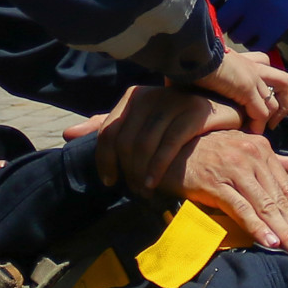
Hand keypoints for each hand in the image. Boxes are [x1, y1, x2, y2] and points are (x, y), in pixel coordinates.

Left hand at [63, 84, 245, 192]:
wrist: (221, 112)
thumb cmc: (176, 122)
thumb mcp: (140, 123)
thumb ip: (107, 128)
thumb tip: (66, 135)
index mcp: (133, 97)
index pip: (108, 132)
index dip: (104, 160)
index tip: (109, 181)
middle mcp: (150, 96)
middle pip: (125, 142)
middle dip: (125, 171)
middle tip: (132, 191)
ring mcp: (172, 102)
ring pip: (144, 145)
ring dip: (140, 175)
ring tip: (144, 191)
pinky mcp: (194, 112)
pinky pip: (168, 145)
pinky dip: (158, 168)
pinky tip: (155, 185)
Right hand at [170, 130, 287, 259]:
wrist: (172, 146)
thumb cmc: (209, 149)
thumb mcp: (244, 148)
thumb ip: (274, 161)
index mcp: (262, 150)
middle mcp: (251, 158)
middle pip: (279, 200)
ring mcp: (233, 170)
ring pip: (265, 206)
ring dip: (283, 232)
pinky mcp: (215, 184)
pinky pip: (240, 208)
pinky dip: (256, 226)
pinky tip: (269, 241)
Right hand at [192, 49, 287, 130]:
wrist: (192, 51)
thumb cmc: (192, 59)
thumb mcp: (206, 66)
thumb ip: (210, 75)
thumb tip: (198, 86)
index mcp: (242, 59)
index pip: (265, 63)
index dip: (268, 83)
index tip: (262, 100)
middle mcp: (252, 66)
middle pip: (283, 82)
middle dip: (282, 104)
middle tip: (271, 120)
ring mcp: (252, 78)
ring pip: (275, 101)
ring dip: (270, 119)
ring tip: (259, 129)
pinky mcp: (247, 89)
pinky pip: (261, 113)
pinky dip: (257, 126)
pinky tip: (249, 131)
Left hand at [206, 0, 287, 50]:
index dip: (210, 3)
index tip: (215, 6)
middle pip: (220, 20)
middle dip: (223, 21)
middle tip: (230, 19)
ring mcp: (261, 13)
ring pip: (236, 35)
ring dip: (238, 32)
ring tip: (245, 25)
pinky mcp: (277, 26)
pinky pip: (256, 44)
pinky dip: (256, 41)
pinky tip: (258, 33)